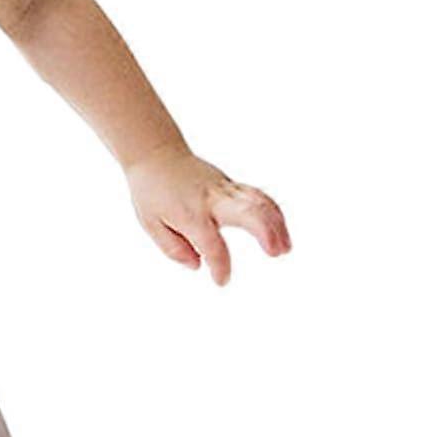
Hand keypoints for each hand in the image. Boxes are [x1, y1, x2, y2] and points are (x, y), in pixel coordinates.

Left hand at [125, 143, 290, 286]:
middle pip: (247, 212)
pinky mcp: (231, 185)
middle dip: (265, 232)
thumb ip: (173, 248)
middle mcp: (212, 200)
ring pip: (258, 202)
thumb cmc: (152, 192)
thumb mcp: (151, 224)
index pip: (211, 243)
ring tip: (285, 248)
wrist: (157, 155)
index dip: (219, 265)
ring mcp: (225, 189)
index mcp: (190, 214)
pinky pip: (257, 196)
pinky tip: (281, 228)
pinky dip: (272, 211)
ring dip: (276, 224)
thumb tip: (197, 265)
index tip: (222, 281)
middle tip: (277, 253)